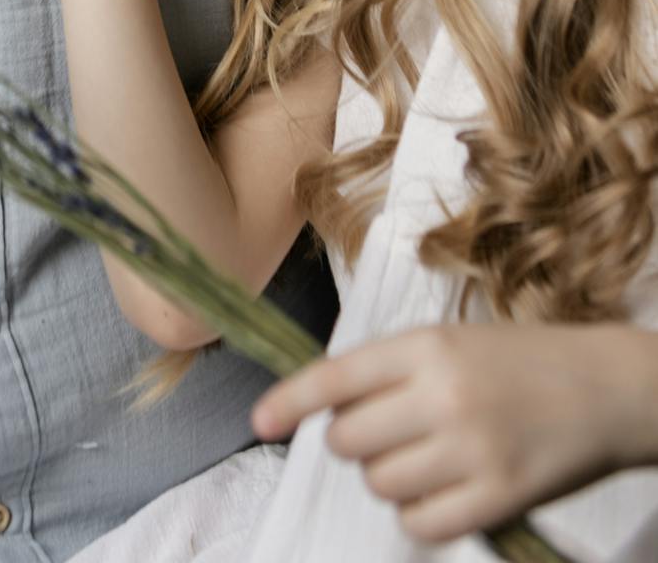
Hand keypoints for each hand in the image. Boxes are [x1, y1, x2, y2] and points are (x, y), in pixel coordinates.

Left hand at [251, 320, 657, 542]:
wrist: (604, 387)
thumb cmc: (519, 361)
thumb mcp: (450, 341)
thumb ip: (391, 370)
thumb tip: (326, 411)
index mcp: (425, 347)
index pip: (335, 377)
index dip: (290, 402)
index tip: (260, 422)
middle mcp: (442, 396)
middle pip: (350, 441)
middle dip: (355, 443)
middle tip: (390, 432)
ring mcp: (470, 450)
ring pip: (380, 484)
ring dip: (389, 478)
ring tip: (425, 458)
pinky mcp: (497, 497)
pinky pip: (420, 523)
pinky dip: (419, 514)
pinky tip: (442, 492)